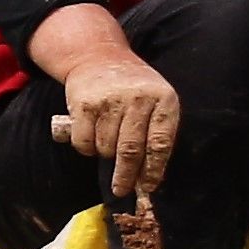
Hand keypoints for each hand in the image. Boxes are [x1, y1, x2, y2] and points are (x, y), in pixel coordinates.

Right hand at [62, 51, 182, 198]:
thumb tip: (149, 179)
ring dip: (105, 155)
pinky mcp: (85, 105)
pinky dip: (86, 149)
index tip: (149, 188)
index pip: (161, 142)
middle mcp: (139, 99)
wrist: (100, 58)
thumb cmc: (134, 89)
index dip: (154, 169)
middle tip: (122, 190)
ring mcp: (111, 101)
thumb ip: (156, 133)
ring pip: (106, 148)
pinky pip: (84, 142)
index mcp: (164, 99)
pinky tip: (91, 137)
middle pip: (131, 150)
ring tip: (107, 144)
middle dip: (126, 176)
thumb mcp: (156, 101)